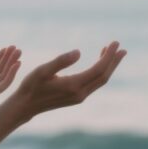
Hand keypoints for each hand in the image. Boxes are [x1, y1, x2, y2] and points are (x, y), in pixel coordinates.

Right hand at [11, 41, 127, 121]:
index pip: (98, 69)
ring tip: (114, 53)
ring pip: (100, 80)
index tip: (115, 43)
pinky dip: (100, 72)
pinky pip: (94, 83)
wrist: (25, 105)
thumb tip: (79, 52)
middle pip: (103, 76)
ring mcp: (79, 97)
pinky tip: (98, 64)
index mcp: (74, 85)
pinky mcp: (76, 97)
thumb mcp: (42, 70)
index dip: (109, 56)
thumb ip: (61, 61)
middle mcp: (80, 93)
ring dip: (108, 67)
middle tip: (121, 48)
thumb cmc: (31, 86)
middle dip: (113, 61)